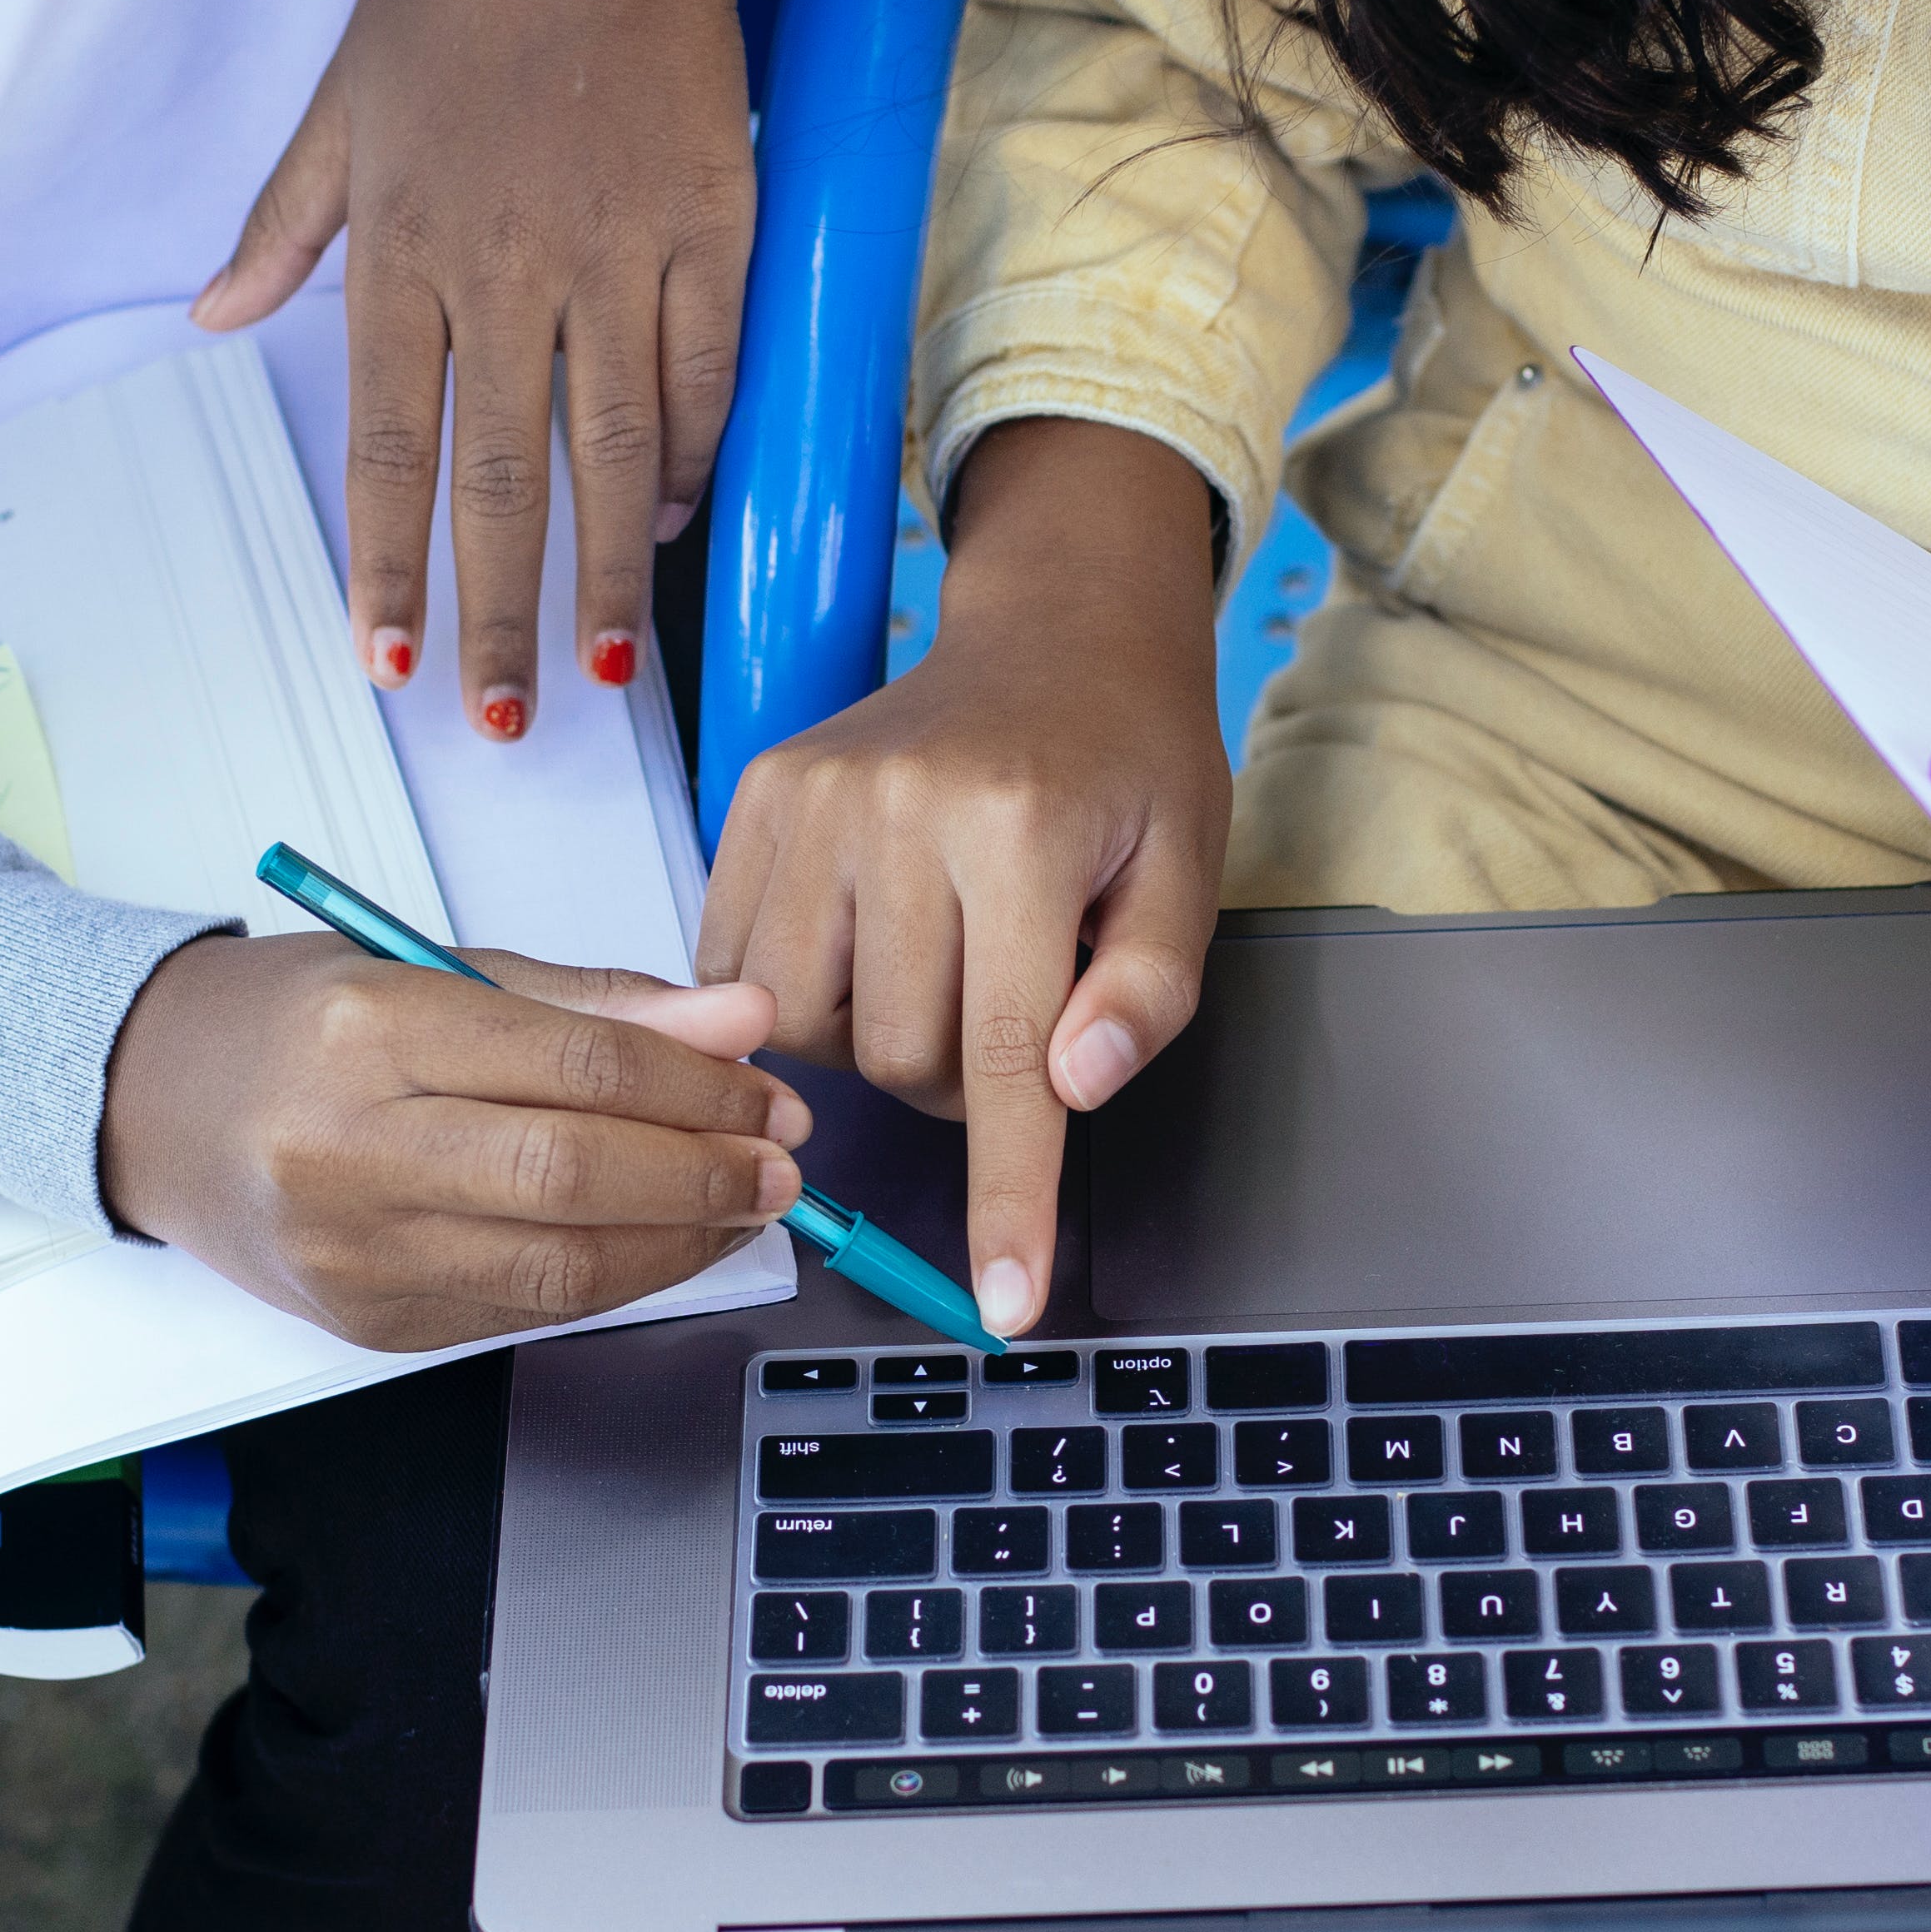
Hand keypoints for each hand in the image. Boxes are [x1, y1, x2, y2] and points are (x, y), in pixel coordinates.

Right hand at [97, 931, 807, 1352]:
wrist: (152, 1104)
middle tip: (780, 1158)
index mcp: (369, 1029)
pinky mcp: (368, 1326)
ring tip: (743, 1203)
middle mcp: (350, 1150)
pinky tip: (663, 1242)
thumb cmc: (299, 1022)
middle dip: (704, 1173)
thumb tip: (739, 1023)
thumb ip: (595, 1004)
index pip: (576, 1067)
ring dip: (680, 1242)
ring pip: (560, 1269)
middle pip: (573, 1178)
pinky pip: (524, 1313)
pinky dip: (614, 1281)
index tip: (768, 1082)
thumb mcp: (438, 969)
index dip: (697, 1084)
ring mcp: (353, 1254)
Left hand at [196, 0, 755, 743]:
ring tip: (598, 666)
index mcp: (403, 239)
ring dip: (605, 568)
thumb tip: (213, 316)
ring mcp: (619, 248)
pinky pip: (705, 370)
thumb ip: (285, 218)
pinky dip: (692, 455)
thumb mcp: (343, 88)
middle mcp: (507, 262)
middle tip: (499, 720)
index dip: (390, 563)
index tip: (390, 661)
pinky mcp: (713, 223)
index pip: (387, 443)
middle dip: (498, 611)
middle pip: (506, 475)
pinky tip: (672, 521)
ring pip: (614, 447)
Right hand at [698, 421, 1234, 1335]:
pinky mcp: (758, 793)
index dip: (1005, 1197)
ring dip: (871, 1040)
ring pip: (804, 1030)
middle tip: (1009, 1002)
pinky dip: (798, 994)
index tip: (1000, 1302)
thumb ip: (1147, 998)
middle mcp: (902, 808)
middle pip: (898, 1061)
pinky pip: (741, 968)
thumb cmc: (1131, 759)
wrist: (1061, 630)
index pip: (1005, 1059)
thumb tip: (1069, 1092)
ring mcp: (815, 797)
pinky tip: (863, 941)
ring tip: (935, 966)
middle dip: (957, 1079)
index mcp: (1023, 830)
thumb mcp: (1189, 872)